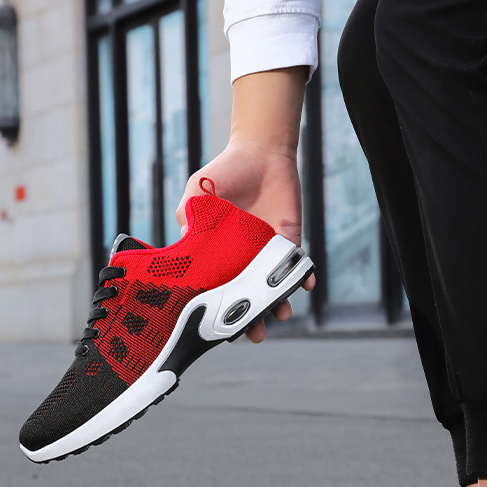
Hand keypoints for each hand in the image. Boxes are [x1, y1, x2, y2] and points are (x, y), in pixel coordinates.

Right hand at [176, 140, 315, 342]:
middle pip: (248, 298)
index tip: (218, 327)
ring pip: (274, 289)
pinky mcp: (290, 241)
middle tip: (254, 334)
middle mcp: (243, 259)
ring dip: (279, 304)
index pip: (217, 289)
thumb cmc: (223, 174)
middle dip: (252, 319)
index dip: (218, 309)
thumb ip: (188, 221)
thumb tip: (181, 248)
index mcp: (217, 254)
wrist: (260, 153)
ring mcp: (268, 253)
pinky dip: (304, 277)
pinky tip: (305, 284)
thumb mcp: (196, 195)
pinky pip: (299, 266)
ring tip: (280, 314)